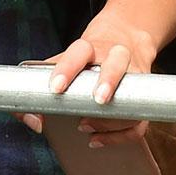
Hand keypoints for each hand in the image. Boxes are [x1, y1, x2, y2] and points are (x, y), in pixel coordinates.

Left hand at [24, 6, 162, 149]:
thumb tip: (30, 118)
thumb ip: (41, 84)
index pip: (79, 51)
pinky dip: (121, 134)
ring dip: (112, 115)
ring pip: (134, 91)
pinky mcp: (144, 93)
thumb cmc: (89, 54)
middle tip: (97, 100)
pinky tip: (98, 139)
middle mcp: (115, 55)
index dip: (67, 68)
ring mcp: (133, 73)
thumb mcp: (66, 59)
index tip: (55, 88)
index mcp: (90, 46)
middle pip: (116, 62)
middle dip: (108, 80)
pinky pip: (139, 118)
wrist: (126, 35)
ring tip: (87, 127)